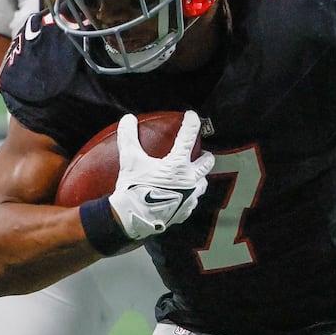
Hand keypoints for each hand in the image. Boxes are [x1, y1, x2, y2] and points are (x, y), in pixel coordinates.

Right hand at [107, 111, 214, 239]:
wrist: (133, 219)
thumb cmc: (133, 188)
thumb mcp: (130, 160)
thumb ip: (129, 137)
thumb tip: (128, 119)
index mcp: (178, 165)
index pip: (188, 137)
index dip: (192, 123)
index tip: (192, 116)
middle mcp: (189, 180)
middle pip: (207, 163)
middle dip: (205, 156)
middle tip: (200, 153)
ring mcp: (189, 198)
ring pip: (203, 184)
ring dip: (199, 177)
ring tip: (192, 175)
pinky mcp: (184, 212)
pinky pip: (192, 201)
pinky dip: (190, 195)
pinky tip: (182, 195)